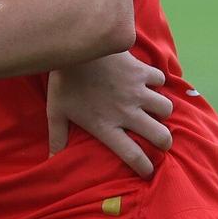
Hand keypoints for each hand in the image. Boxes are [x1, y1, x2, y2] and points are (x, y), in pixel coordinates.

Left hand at [46, 51, 172, 177]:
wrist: (73, 46)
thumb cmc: (63, 82)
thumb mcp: (56, 112)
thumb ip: (58, 137)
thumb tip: (52, 159)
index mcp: (106, 126)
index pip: (132, 154)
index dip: (144, 166)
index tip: (148, 171)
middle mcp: (126, 112)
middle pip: (160, 136)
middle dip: (164, 143)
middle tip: (160, 142)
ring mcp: (136, 91)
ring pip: (165, 109)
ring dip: (162, 113)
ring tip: (156, 112)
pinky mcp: (141, 72)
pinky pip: (160, 81)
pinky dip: (157, 83)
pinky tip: (149, 84)